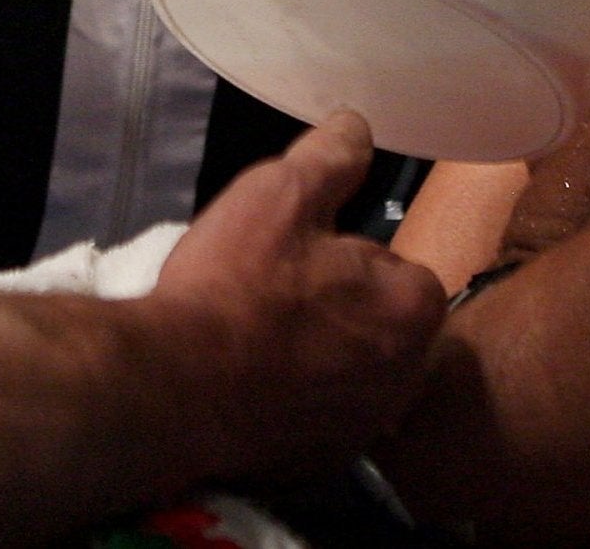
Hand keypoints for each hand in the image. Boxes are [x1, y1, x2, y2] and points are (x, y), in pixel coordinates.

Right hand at [150, 113, 447, 483]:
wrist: (177, 387)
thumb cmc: (236, 283)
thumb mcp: (280, 191)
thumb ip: (332, 156)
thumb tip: (360, 125)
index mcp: (412, 308)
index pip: (397, 267)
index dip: (345, 256)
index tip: (297, 257)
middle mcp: (408, 377)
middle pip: (380, 322)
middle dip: (341, 308)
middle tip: (276, 293)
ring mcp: (367, 429)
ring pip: (353, 371)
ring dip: (322, 355)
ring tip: (261, 338)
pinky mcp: (325, 464)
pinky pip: (323, 416)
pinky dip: (298, 400)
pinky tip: (253, 383)